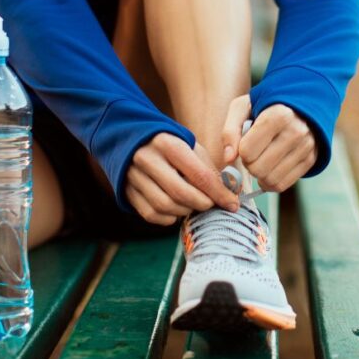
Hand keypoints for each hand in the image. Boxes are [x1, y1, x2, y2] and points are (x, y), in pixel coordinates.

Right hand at [125, 132, 239, 225]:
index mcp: (168, 144)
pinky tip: (176, 210)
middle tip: (211, 204)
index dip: (218, 193)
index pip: (198, 174)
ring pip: (165, 206)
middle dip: (202, 203)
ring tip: (193, 204)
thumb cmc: (169, 145)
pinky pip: (151, 214)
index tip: (232, 204)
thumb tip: (230, 192)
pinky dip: (168, 218)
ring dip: (185, 211)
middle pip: (180, 193)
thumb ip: (208, 168)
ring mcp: (133, 177)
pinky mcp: (126, 191)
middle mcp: (147, 159)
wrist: (130, 140)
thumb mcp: (190, 146)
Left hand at [221, 94, 317, 192]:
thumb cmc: (264, 107)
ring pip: (270, 180)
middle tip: (252, 154)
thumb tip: (228, 158)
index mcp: (278, 115)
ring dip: (259, 176)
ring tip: (260, 161)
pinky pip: (282, 185)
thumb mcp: (242, 108)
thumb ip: (230, 131)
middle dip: (249, 165)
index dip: (241, 151)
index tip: (245, 143)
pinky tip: (269, 170)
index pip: (247, 151)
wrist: (298, 107)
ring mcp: (306, 148)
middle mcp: (296, 132)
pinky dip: (270, 183)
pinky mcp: (310, 161)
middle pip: (258, 168)